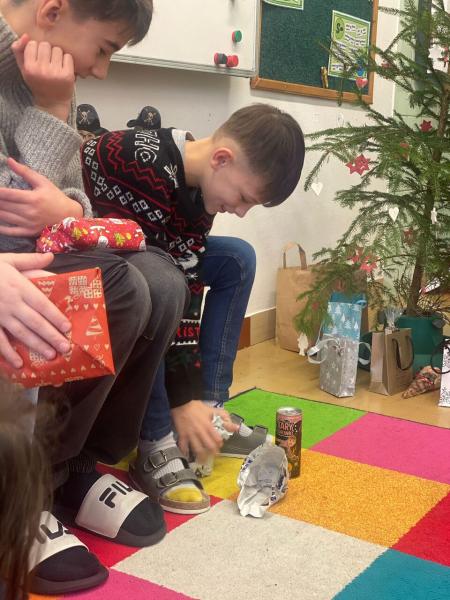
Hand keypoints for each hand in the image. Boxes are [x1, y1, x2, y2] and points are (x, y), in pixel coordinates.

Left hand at [0, 158, 82, 235]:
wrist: (69, 215)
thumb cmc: (55, 197)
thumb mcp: (43, 182)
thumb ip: (25, 171)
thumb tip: (9, 160)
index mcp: (32, 198)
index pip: (7, 194)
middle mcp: (29, 212)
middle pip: (3, 205)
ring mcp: (29, 223)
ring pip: (5, 217)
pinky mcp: (30, 232)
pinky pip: (12, 232)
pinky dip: (2, 229)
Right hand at [0, 253, 70, 367]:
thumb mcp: (8, 260)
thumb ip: (30, 260)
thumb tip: (50, 256)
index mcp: (19, 286)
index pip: (42, 304)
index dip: (55, 316)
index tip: (68, 327)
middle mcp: (12, 303)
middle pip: (35, 322)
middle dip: (51, 335)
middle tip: (66, 347)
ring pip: (21, 333)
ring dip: (36, 345)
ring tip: (51, 355)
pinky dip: (8, 353)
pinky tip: (18, 364)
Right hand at [12, 34, 74, 121]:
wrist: (53, 103)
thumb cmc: (38, 84)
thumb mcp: (24, 70)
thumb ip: (19, 51)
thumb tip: (25, 36)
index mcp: (29, 68)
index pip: (32, 44)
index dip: (35, 49)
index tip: (37, 58)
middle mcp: (42, 70)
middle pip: (45, 45)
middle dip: (47, 51)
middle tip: (48, 62)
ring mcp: (56, 73)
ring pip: (57, 49)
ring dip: (57, 55)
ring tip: (55, 65)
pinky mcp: (68, 75)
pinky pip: (68, 57)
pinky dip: (67, 60)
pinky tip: (63, 68)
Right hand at [171, 400, 238, 460]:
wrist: (182, 403)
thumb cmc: (199, 407)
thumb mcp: (213, 411)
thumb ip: (225, 419)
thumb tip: (236, 427)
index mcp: (209, 425)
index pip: (217, 439)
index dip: (220, 444)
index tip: (220, 445)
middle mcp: (200, 432)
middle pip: (208, 446)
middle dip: (212, 452)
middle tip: (214, 455)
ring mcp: (191, 435)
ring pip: (197, 449)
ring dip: (201, 456)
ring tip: (203, 460)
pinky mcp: (182, 435)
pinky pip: (183, 447)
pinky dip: (185, 452)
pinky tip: (188, 456)